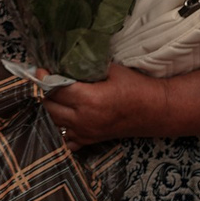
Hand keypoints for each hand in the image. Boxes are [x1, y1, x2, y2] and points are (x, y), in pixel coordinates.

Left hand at [43, 63, 169, 146]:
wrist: (158, 110)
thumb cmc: (136, 86)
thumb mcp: (111, 70)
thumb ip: (85, 67)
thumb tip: (63, 60)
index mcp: (89, 99)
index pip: (54, 89)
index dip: (44, 78)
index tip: (41, 70)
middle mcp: (85, 119)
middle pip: (49, 107)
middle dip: (45, 93)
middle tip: (47, 82)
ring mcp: (87, 132)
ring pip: (53, 123)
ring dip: (50, 109)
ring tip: (54, 97)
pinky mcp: (91, 140)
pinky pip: (66, 141)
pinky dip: (60, 130)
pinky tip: (61, 118)